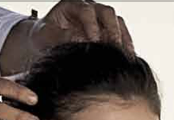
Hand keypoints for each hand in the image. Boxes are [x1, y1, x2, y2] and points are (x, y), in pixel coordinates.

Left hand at [20, 3, 134, 60]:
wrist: (46, 41)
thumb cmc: (45, 37)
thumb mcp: (47, 37)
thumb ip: (60, 38)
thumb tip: (77, 41)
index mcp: (73, 5)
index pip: (86, 11)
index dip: (92, 26)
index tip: (94, 42)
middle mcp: (89, 8)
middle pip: (106, 12)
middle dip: (112, 30)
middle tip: (113, 49)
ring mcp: (99, 19)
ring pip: (117, 22)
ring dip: (123, 39)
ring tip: (125, 57)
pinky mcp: (107, 31)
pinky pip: (121, 34)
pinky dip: (125, 46)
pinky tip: (128, 59)